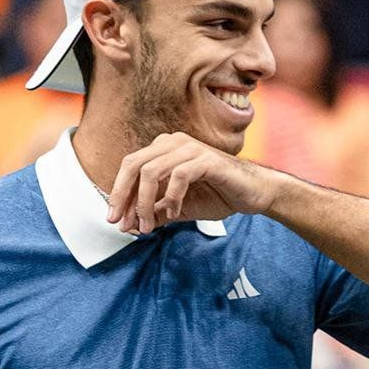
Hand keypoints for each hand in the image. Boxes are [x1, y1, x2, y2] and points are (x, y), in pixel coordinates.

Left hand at [106, 132, 281, 233]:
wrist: (253, 194)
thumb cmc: (217, 195)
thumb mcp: (177, 208)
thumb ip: (154, 213)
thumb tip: (128, 226)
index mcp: (163, 149)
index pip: (130, 167)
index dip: (118, 194)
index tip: (115, 220)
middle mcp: (173, 143)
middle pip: (134, 165)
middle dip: (123, 196)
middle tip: (121, 223)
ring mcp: (190, 148)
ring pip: (152, 171)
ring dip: (146, 203)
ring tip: (149, 226)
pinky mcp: (207, 159)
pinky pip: (179, 176)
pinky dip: (172, 198)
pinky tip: (175, 213)